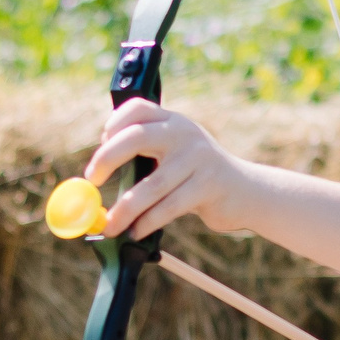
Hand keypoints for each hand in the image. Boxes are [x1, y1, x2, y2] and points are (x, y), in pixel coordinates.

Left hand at [86, 98, 253, 238]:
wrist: (247, 191)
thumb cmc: (201, 175)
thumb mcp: (178, 151)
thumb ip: (148, 151)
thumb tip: (101, 170)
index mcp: (174, 121)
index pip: (137, 108)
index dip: (113, 123)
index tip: (101, 142)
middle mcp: (185, 134)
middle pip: (136, 138)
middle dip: (107, 159)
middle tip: (92, 180)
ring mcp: (198, 160)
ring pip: (150, 185)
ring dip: (125, 209)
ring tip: (111, 225)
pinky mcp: (207, 187)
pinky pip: (168, 207)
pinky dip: (147, 222)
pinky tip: (136, 231)